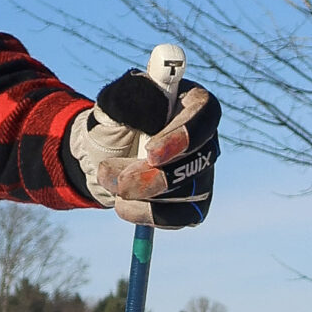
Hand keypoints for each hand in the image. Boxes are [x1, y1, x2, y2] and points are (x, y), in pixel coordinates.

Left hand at [68, 44, 218, 227]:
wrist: (105, 153)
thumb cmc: (116, 119)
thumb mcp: (113, 102)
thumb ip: (130, 95)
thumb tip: (151, 94)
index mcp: (192, 103)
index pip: (206, 115)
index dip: (184, 137)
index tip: (151, 154)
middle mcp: (205, 139)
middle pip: (199, 160)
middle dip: (154, 176)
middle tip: (115, 179)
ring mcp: (202, 173)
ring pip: (188, 192)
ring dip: (143, 194)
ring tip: (107, 181)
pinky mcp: (192, 204)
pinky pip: (180, 217)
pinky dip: (149, 215)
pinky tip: (122, 206)